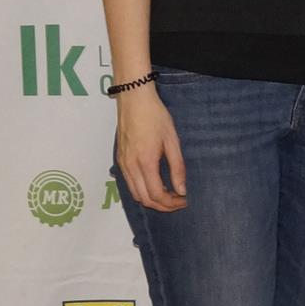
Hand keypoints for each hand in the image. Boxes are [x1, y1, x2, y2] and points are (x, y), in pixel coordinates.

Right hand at [116, 86, 187, 210]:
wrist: (134, 100)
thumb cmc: (155, 116)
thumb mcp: (172, 140)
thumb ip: (177, 167)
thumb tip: (182, 190)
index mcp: (145, 162)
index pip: (157, 195)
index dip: (172, 203)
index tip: (185, 200)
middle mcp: (130, 167)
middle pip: (144, 200)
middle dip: (163, 205)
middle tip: (178, 201)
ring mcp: (122, 164)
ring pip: (135, 194)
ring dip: (152, 199)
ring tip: (169, 194)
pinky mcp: (119, 160)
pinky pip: (129, 184)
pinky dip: (142, 190)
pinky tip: (155, 183)